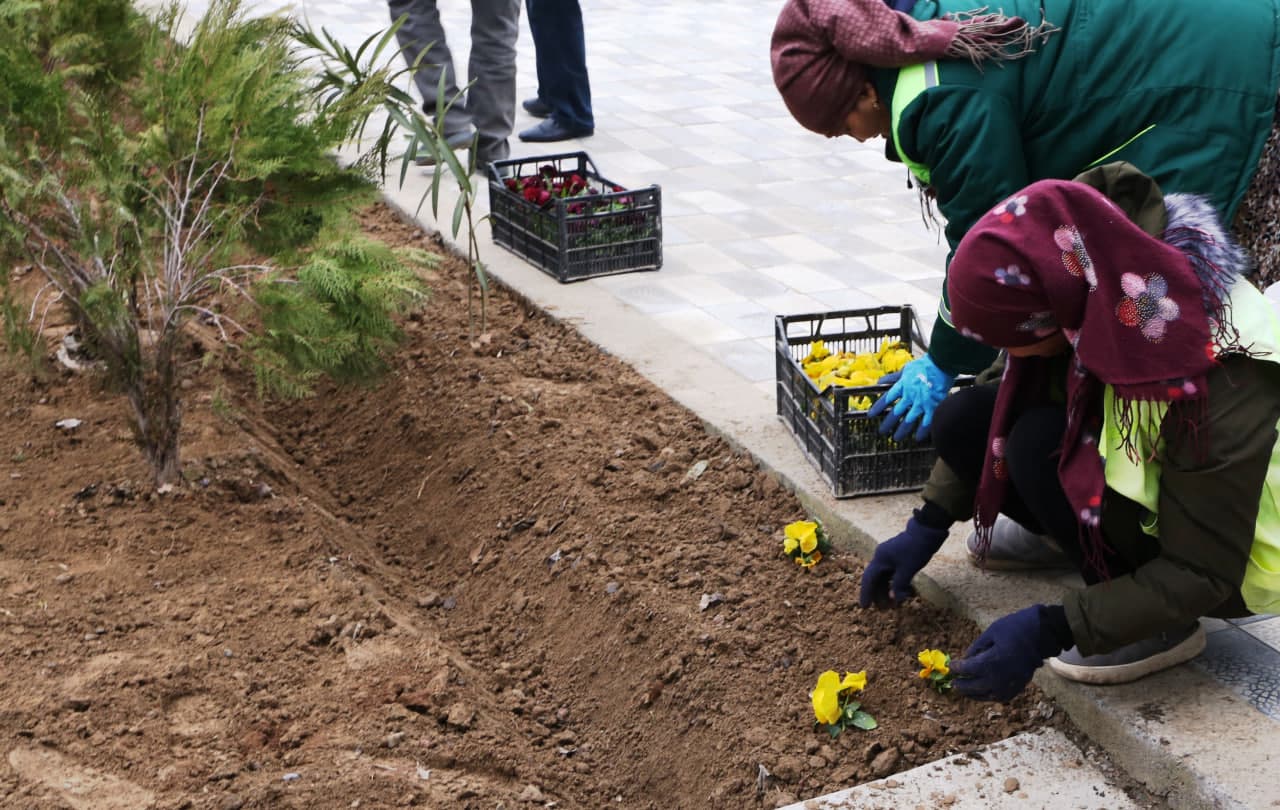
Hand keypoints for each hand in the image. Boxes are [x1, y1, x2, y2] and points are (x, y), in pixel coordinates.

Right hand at [858, 513, 948, 607]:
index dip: (866, 593)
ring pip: (884, 575)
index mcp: (880, 558)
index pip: (869, 579)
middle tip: (877, 607)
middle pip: (875, 578)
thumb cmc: (916, 550)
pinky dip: (893, 582)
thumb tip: (892, 598)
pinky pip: (891, 572)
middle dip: (876, 593)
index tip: (865, 606)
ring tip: (889, 602)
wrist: (927, 531)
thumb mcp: (907, 570)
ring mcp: (889, 555)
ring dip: (886, 588)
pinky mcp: (897, 555)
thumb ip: (898, 585)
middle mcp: (881, 556)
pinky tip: (899, 591)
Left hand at [866, 355, 954, 441]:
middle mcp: (909, 396)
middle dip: (888, 423)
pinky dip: (922, 430)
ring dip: (902, 430)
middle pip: (896, 412)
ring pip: (909, 419)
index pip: (886, 399)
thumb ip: (893, 377)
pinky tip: (918, 438)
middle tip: (882, 431)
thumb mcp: (906, 369)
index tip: (870, 415)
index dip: (878, 407)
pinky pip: (927, 421)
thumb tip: (879, 381)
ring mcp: (921, 402)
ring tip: (897, 438)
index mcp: (902, 386)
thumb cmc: (925, 364)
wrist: (941, 364)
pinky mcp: (933, 406)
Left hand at [951, 605, 1071, 701]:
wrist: (1042, 636)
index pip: (966, 669)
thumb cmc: (1015, 629)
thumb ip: (976, 648)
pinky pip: (999, 697)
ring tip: (964, 690)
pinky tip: (982, 693)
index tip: (951, 666)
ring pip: (985, 696)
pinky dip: (988, 696)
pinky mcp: (1017, 688)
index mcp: (989, 663)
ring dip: (972, 694)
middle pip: (973, 687)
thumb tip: (965, 658)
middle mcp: (998, 678)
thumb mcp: (991, 633)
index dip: (957, 668)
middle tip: (953, 682)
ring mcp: (1008, 686)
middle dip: (961, 684)